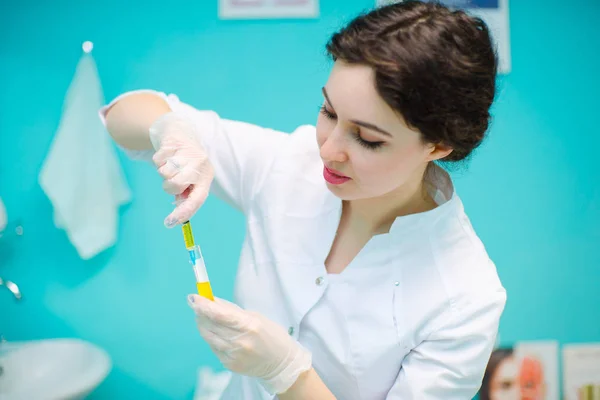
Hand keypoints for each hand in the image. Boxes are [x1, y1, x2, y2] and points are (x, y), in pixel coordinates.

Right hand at [149, 112, 213, 227]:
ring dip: (163, 172)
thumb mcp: (191, 179)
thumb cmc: (187, 164)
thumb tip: (177, 215)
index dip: (184, 212)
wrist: (181, 134)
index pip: (197, 198)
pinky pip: (157, 160)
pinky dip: (158, 160)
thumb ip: (185, 196)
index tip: (170, 223)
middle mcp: (200, 164)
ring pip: (164, 173)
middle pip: (175, 185)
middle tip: (172, 180)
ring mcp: (187, 153)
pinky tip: (167, 155)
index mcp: (206, 176)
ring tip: (171, 165)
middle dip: (169, 186)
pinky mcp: (173, 143)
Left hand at [187, 295, 311, 394]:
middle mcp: (240, 342)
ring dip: (203, 325)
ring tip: (204, 317)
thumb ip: (231, 310)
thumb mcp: (255, 317)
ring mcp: (234, 355)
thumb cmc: (270, 335)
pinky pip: (214, 348)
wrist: (280, 363)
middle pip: (211, 325)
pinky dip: (213, 338)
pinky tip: (218, 333)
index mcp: (250, 326)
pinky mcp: (230, 365)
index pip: (220, 315)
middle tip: (197, 303)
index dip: (204, 305)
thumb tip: (211, 300)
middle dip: (200, 313)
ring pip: (209, 337)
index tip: (193, 297)